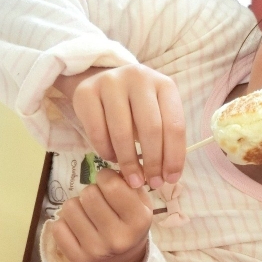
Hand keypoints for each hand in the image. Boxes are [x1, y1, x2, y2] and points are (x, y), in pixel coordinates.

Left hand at [52, 168, 152, 261]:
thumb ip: (127, 182)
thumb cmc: (130, 221)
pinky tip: (78, 228)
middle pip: (89, 194)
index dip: (106, 177)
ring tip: (87, 214)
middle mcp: (118, 239)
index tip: (109, 184)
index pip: (110, 184)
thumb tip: (108, 173)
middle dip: (91, 191)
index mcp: (138, 221)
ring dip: (77, 206)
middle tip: (98, 201)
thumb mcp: (140, 200)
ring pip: (69, 207)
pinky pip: (58, 226)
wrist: (124, 258)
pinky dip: (65, 222)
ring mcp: (96, 250)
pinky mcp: (78, 258)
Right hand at [54, 64, 186, 189]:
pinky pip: (97, 132)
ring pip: (122, 133)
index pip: (175, 125)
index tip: (170, 179)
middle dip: (153, 163)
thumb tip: (168, 176)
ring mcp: (111, 82)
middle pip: (151, 129)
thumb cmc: (135, 106)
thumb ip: (164, 139)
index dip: (174, 157)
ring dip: (128, 163)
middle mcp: (139, 78)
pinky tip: (112, 159)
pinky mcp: (86, 92)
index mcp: (164, 85)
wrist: (101, 81)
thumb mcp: (157, 114)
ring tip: (132, 179)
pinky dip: (106, 152)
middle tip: (152, 184)